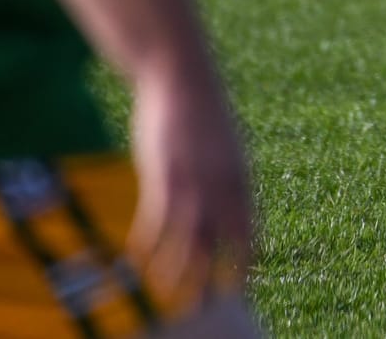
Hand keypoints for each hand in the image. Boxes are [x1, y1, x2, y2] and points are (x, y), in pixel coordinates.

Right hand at [128, 64, 253, 306]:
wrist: (183, 76)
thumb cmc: (202, 114)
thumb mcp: (226, 149)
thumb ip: (227, 180)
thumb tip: (225, 205)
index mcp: (243, 180)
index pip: (250, 233)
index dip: (246, 263)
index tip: (240, 289)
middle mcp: (223, 186)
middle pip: (223, 246)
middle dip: (215, 280)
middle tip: (204, 307)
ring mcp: (194, 182)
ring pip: (189, 242)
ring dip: (177, 272)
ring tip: (166, 296)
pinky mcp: (164, 175)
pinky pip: (155, 221)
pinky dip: (146, 244)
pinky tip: (135, 259)